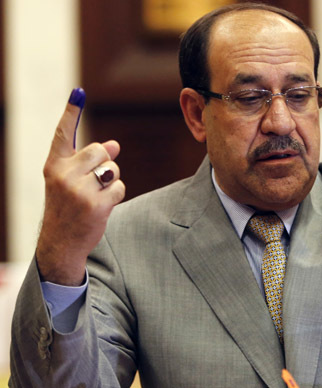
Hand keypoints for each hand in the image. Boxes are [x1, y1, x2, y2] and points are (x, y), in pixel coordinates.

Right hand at [36, 89, 124, 285]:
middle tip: (94, 181)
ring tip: (96, 195)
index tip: (78, 92)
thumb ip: (90, 160)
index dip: (71, 112)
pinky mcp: (95, 204)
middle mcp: (63, 175)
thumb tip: (114, 144)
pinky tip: (102, 207)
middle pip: (100, 150)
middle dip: (105, 162)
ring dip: (112, 180)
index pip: (63, 134)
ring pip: (113, 169)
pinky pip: (119, 187)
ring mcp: (78, 190)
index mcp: (54, 165)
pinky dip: (116, 195)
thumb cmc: (69, 206)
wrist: (61, 241)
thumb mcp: (72, 180)